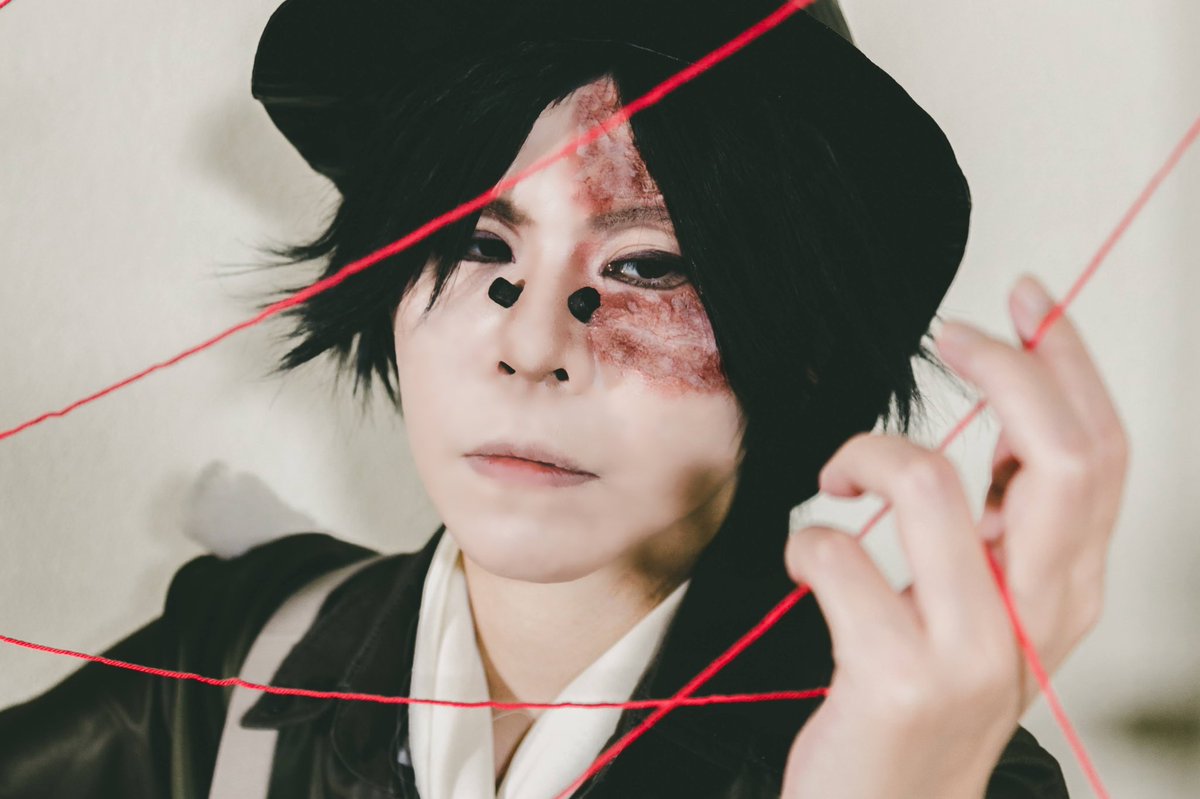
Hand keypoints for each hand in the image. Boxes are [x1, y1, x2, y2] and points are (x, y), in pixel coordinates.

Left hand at [778, 274, 1128, 798]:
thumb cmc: (922, 694)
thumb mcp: (989, 608)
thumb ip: (1006, 526)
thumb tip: (1006, 408)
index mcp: (1071, 587)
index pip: (1101, 450)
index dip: (1068, 360)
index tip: (1023, 296)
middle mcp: (1044, 615)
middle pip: (1062, 455)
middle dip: (1003, 366)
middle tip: (944, 335)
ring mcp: (976, 651)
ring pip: (931, 482)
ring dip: (865, 453)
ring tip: (836, 480)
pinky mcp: (898, 678)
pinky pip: (839, 554)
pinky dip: (805, 541)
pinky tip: (803, 563)